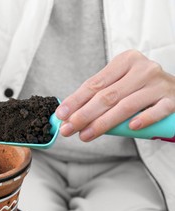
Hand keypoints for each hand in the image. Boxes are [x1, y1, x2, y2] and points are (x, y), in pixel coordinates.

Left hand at [55, 50, 174, 141]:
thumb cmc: (141, 89)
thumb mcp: (120, 85)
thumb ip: (99, 96)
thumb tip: (68, 116)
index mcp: (126, 61)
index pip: (94, 83)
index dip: (75, 100)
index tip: (60, 115)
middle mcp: (142, 69)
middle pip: (106, 96)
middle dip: (83, 115)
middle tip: (67, 129)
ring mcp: (158, 84)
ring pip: (125, 105)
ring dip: (102, 123)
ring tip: (85, 135)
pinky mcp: (172, 100)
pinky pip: (156, 111)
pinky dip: (143, 119)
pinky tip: (130, 128)